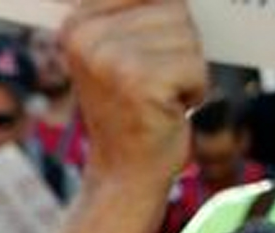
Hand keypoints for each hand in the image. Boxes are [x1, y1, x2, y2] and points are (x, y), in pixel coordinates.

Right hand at [65, 0, 207, 196]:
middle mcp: (87, 36)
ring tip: (160, 96)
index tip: (145, 61)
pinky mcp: (139, 81)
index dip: (165, 24)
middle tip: (153, 84)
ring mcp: (110, 58)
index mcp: (78, 23)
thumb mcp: (120, 52)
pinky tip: (169, 109)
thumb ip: (140, 11)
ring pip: (189, 36)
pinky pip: (196, 66)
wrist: (124, 174)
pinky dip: (195, 90)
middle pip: (175, 9)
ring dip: (188, 70)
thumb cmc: (132, 111)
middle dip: (179, 48)